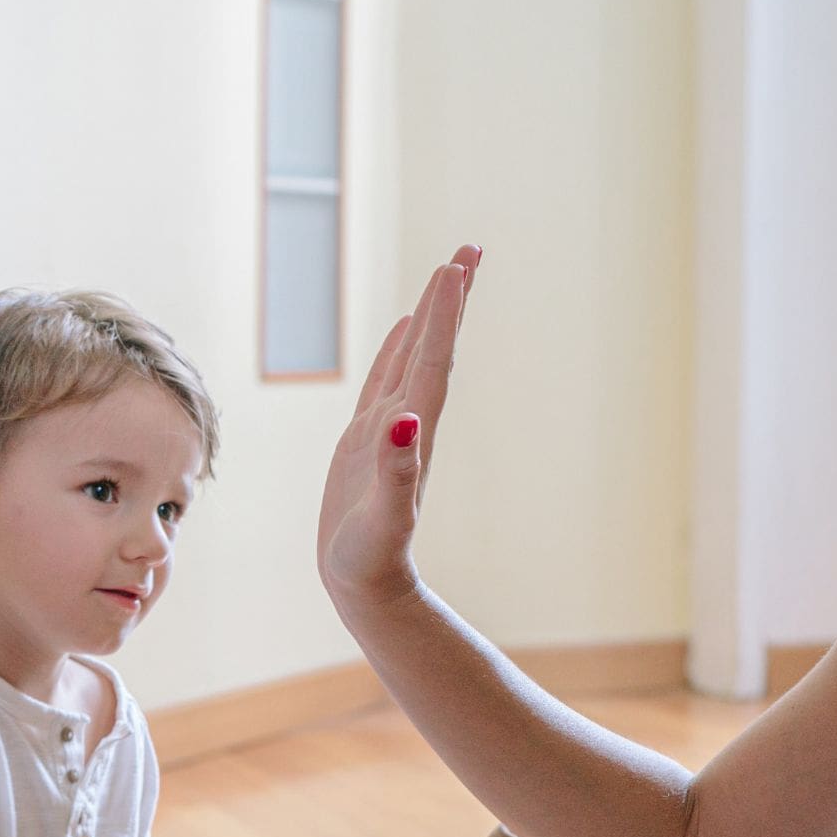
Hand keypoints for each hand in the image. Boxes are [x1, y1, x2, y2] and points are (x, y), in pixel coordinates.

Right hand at [318, 245, 480, 610]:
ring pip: (414, 358)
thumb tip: (406, 422)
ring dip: (432, 317)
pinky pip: (386, 379)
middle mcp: (408, 423)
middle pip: (434, 349)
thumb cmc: (373, 559)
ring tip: (446, 274)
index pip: (433, 361)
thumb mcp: (385, 519)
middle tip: (470, 248)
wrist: (367, 588)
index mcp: (413, 433)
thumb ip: (396, 473)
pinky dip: (398, 348)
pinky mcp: (366, 441)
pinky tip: (406, 328)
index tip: (457, 266)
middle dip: (451, 300)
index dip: (444, 314)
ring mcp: (388, 429)